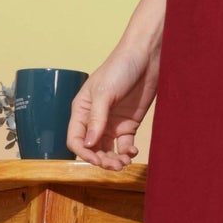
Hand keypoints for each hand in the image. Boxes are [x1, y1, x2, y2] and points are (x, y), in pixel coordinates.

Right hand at [67, 40, 157, 169]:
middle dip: (102, 160)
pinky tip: (132, 152)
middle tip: (116, 166)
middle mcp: (95, 119)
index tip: (97, 160)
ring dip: (114, 160)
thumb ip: (96, 119)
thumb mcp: (104, 93)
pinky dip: (127, 152)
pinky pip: (124, 145)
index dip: (84, 153)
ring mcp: (112, 123)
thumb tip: (88, 145)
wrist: (146, 57)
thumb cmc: (120, 67)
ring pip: (108, 150)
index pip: (76, 139)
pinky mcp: (128, 124)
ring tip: (124, 163)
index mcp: (82, 110)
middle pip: (92, 149)